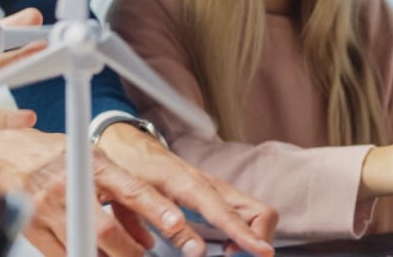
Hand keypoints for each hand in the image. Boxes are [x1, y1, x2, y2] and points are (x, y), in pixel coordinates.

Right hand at [0, 129, 240, 256]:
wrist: (0, 154)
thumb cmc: (47, 154)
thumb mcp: (87, 158)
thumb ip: (118, 189)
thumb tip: (146, 234)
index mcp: (88, 162)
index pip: (129, 188)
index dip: (154, 208)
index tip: (176, 223)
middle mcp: (67, 184)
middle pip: (107, 230)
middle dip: (130, 252)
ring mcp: (47, 207)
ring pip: (85, 246)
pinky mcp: (31, 226)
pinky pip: (61, 254)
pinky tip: (89, 254)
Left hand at [97, 123, 276, 256]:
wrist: (129, 146)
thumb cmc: (132, 167)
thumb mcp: (138, 195)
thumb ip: (163, 222)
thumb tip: (195, 251)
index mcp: (192, 185)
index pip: (228, 213)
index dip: (247, 236)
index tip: (264, 253)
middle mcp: (213, 186)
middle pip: (260, 211)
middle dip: (259, 239)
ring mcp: (218, 190)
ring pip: (256, 213)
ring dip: (253, 237)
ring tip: (229, 254)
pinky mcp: (216, 194)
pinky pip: (244, 214)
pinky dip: (245, 233)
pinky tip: (227, 247)